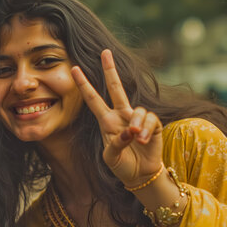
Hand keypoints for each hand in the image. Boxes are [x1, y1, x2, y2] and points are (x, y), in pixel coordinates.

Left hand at [70, 49, 162, 187]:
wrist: (140, 175)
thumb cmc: (122, 165)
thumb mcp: (111, 158)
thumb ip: (116, 144)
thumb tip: (129, 131)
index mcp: (106, 121)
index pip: (93, 99)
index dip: (83, 84)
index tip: (73, 69)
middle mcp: (120, 115)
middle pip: (115, 87)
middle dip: (110, 70)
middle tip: (105, 52)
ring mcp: (136, 118)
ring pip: (137, 110)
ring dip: (137, 124)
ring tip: (136, 139)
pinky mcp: (153, 124)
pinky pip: (150, 119)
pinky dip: (147, 130)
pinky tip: (144, 141)